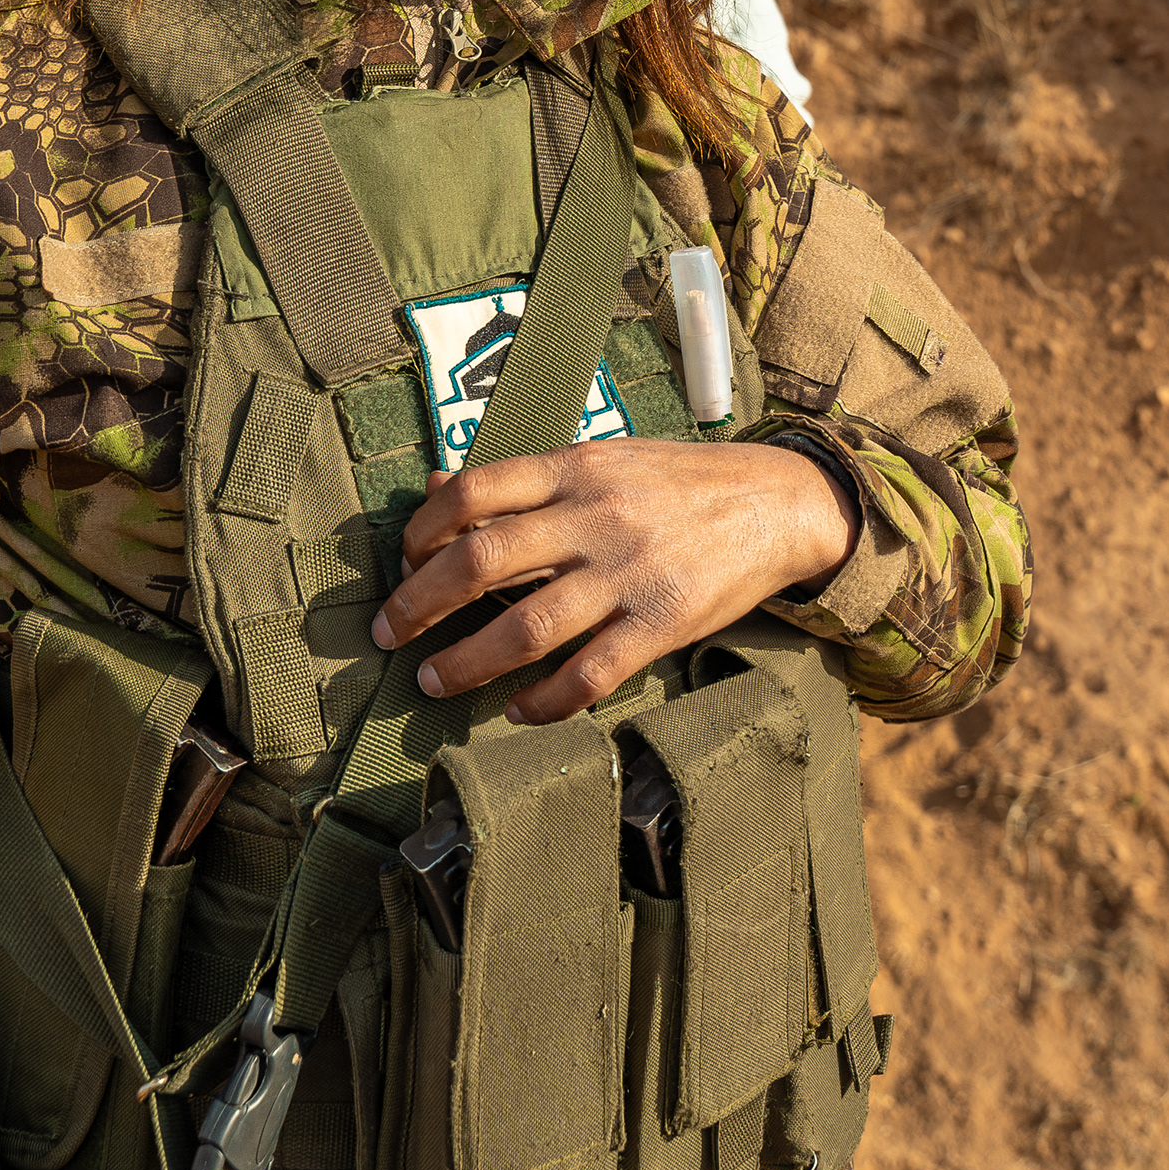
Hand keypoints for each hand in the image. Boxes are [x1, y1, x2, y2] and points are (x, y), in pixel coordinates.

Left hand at [371, 436, 860, 722]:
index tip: (403, 562)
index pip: (475, 490)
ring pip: (526, 628)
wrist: (778, 501)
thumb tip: (438, 486)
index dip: (423, 530)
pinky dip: (544, 701)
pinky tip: (517, 710)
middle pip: (482, 561)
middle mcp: (597, 516)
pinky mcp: (663, 623)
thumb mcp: (605, 459)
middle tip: (390, 634)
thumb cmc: (680, 482)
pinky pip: (590, 674)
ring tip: (434, 681)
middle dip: (420, 605)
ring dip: (465, 663)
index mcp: (579, 468)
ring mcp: (630, 573)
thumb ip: (528, 479)